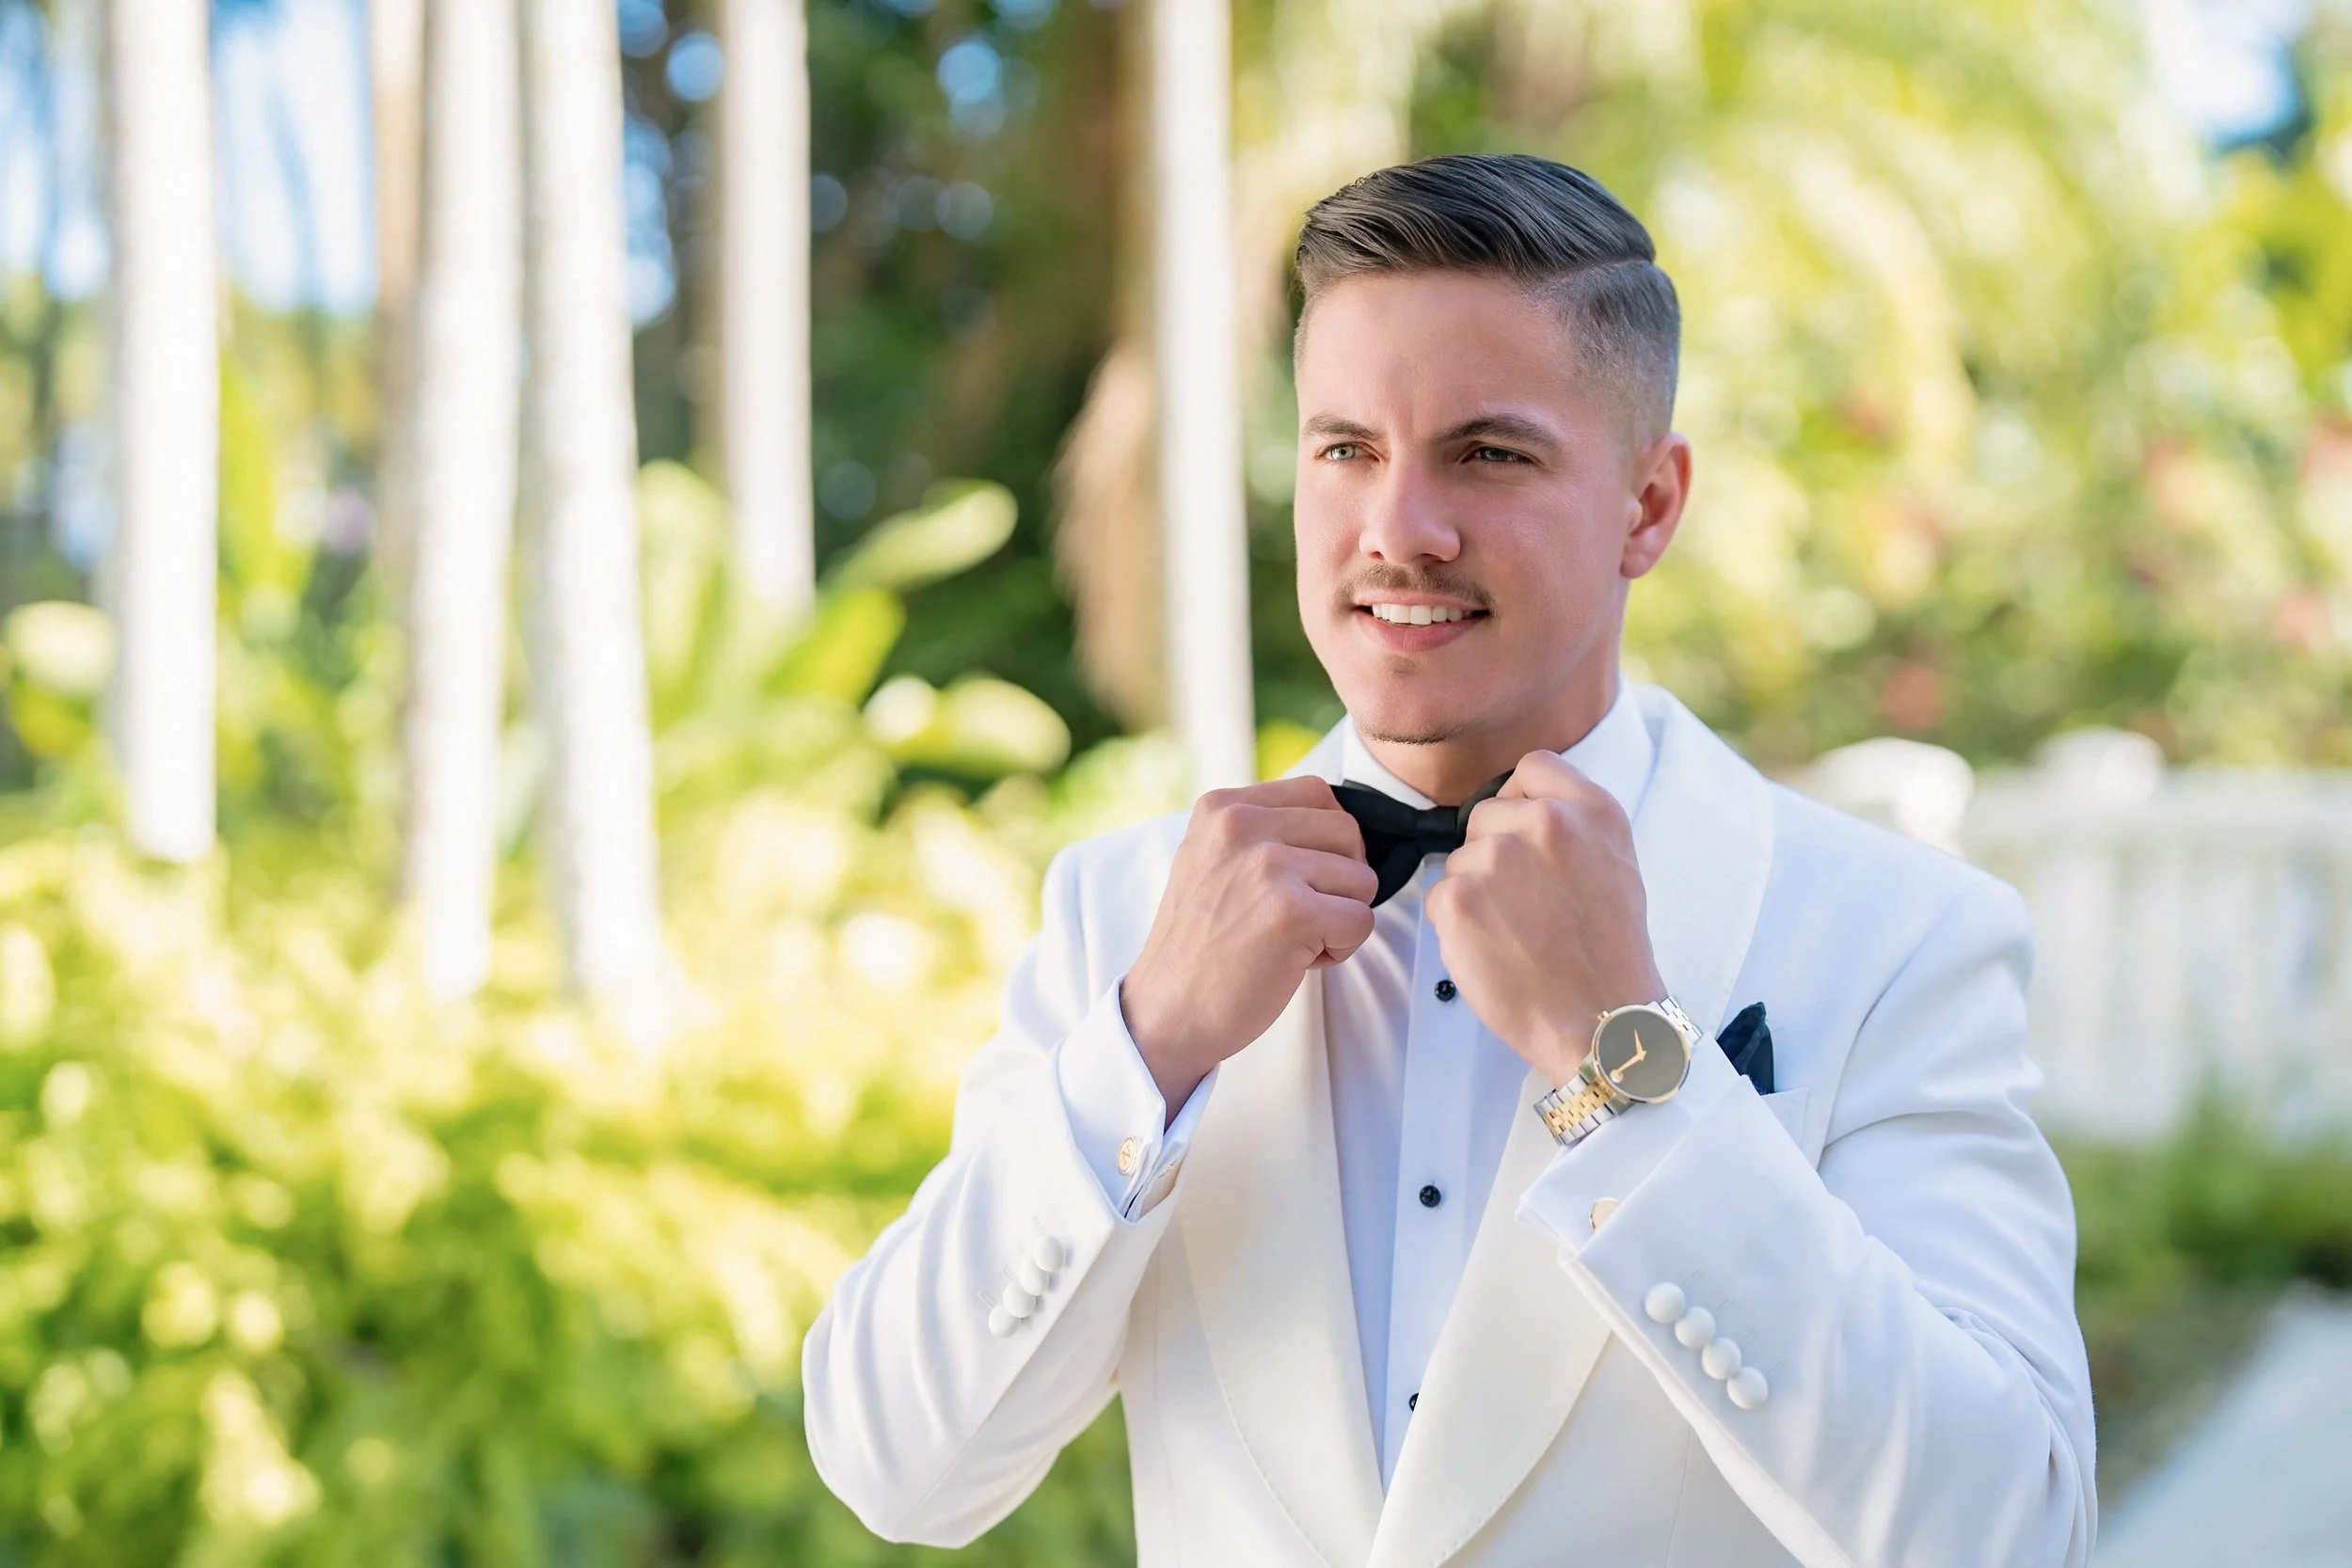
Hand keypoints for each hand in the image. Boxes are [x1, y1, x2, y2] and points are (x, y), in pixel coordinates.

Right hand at [1122, 777, 1376, 1115]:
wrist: (1167, 1010)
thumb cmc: (1198, 945)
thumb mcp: (1210, 860)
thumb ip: (1260, 831)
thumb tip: (1332, 824)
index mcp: (1222, 807)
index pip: (1317, 794)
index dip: (1324, 842)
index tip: (1298, 877)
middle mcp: (1242, 826)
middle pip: (1347, 833)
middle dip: (1338, 880)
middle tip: (1297, 914)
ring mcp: (1268, 867)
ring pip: (1362, 878)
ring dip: (1339, 915)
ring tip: (1292, 937)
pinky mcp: (1292, 912)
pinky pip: (1362, 920)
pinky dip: (1341, 948)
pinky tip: (1297, 959)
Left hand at [1424, 751, 1664, 1086]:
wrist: (1601, 1020)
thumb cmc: (1608, 952)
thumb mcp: (1616, 861)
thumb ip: (1572, 818)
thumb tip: (1519, 802)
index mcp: (1591, 809)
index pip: (1532, 767)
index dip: (1520, 801)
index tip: (1527, 837)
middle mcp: (1545, 823)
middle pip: (1484, 815)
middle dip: (1494, 853)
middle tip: (1528, 904)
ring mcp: (1498, 858)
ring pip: (1459, 858)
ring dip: (1475, 892)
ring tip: (1518, 932)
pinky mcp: (1460, 898)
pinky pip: (1439, 896)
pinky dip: (1457, 925)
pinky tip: (1495, 949)